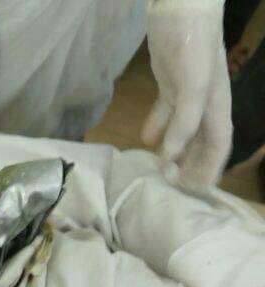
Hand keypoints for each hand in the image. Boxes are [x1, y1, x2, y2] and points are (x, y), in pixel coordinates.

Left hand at [141, 0, 232, 185]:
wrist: (181, 9)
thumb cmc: (192, 46)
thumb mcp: (191, 86)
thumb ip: (183, 122)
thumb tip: (169, 157)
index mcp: (217, 106)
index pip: (218, 146)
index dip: (209, 170)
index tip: (194, 192)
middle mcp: (206, 104)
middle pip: (201, 142)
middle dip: (191, 165)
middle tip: (172, 187)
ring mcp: (187, 94)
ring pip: (183, 131)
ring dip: (174, 150)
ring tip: (159, 170)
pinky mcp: (170, 83)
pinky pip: (166, 112)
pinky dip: (157, 127)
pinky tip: (145, 140)